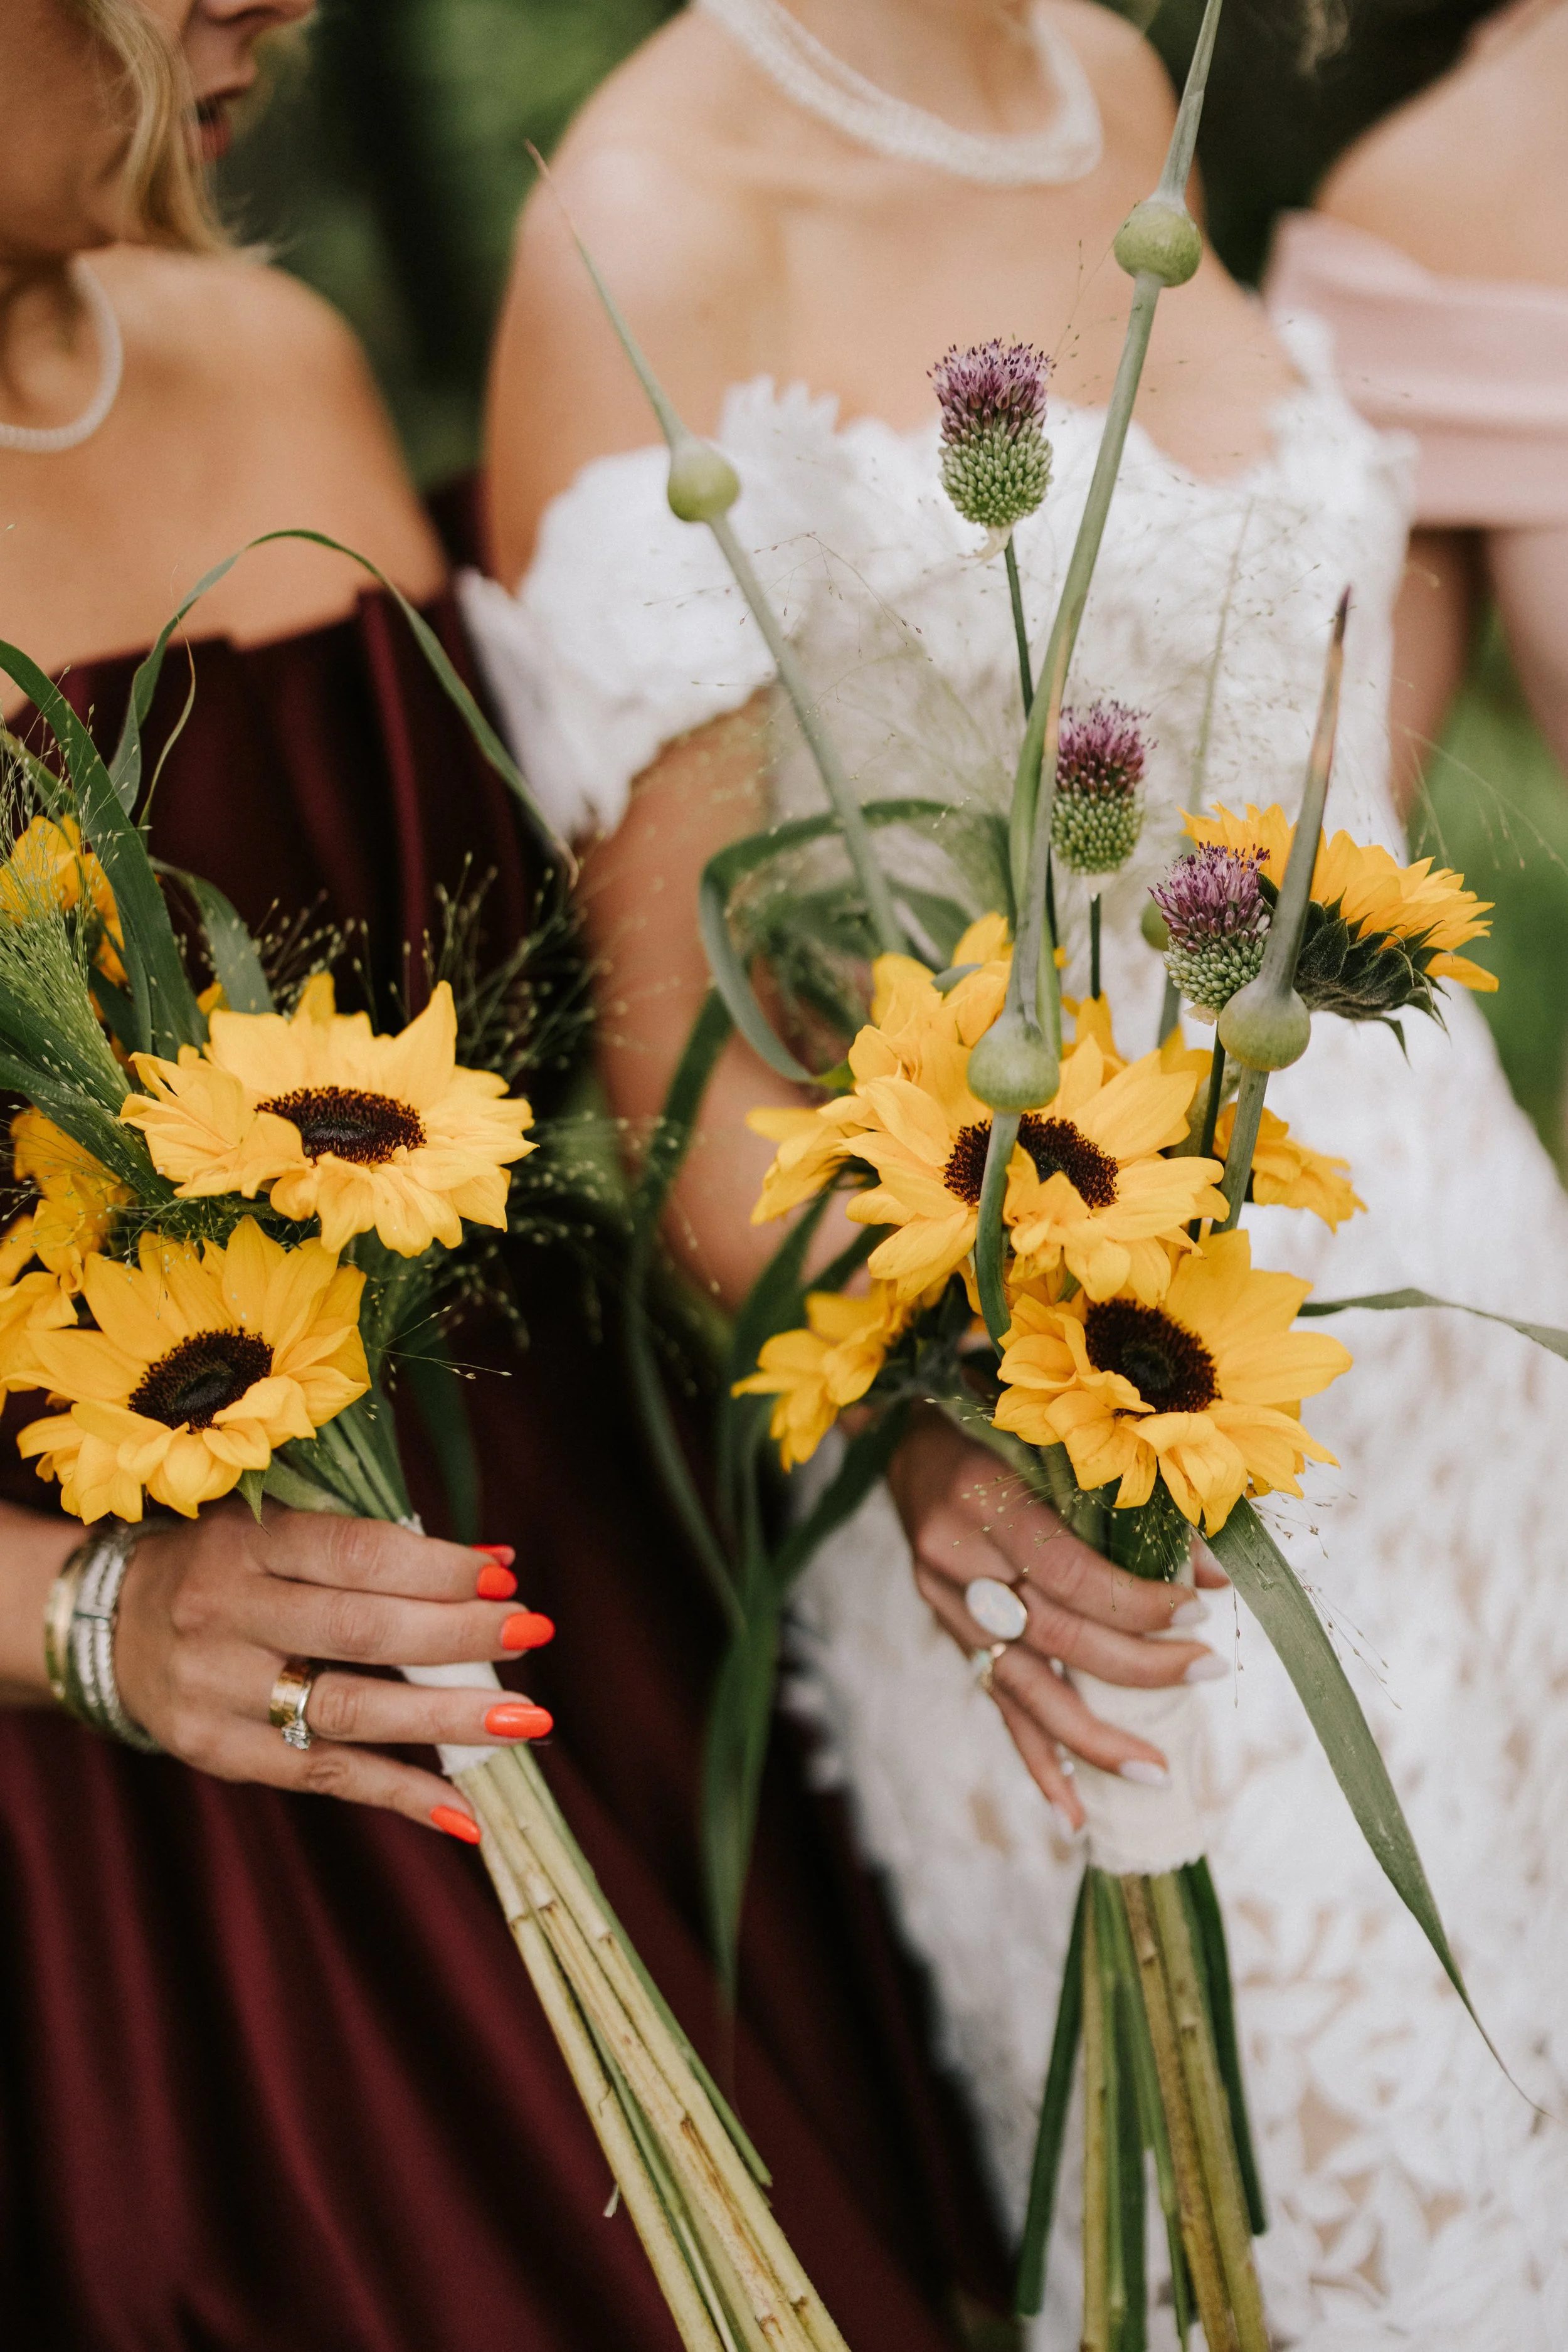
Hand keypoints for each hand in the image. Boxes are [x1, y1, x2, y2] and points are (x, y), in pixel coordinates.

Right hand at [114, 1503, 554, 1838]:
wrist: (109, 1625)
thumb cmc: (227, 1564)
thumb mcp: (277, 1527)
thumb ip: (372, 1545)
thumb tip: (495, 1562)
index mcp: (245, 1542)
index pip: (355, 1552)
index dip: (435, 1567)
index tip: (504, 1574)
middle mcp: (224, 1614)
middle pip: (360, 1632)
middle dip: (457, 1635)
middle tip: (531, 1633)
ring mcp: (216, 1690)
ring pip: (347, 1711)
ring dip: (446, 1720)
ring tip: (524, 1721)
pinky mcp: (217, 1753)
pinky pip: (322, 1777)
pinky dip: (398, 1795)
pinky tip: (464, 1810)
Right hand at [886, 1411, 1227, 1831]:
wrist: (905, 1433)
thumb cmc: (995, 1419)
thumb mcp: (1056, 1437)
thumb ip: (1130, 1494)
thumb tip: (1218, 1567)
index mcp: (980, 1498)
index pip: (1067, 1570)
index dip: (1134, 1600)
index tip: (1198, 1608)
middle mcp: (954, 1560)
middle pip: (1051, 1632)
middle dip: (1136, 1662)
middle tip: (1205, 1669)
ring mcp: (945, 1604)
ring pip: (1021, 1686)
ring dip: (1091, 1737)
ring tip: (1154, 1773)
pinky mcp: (948, 1632)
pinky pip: (995, 1704)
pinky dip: (1037, 1758)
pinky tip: (1072, 1810)